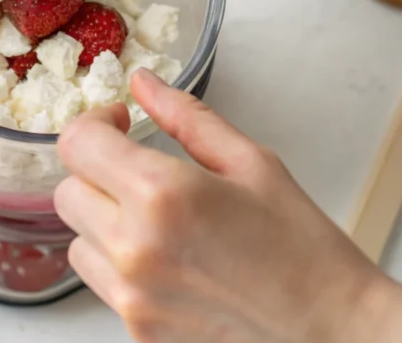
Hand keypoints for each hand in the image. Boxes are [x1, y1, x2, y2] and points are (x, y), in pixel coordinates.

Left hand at [56, 70, 381, 342]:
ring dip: (102, 220)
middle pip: (67, 191)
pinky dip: (120, 264)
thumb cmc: (303, 250)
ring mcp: (131, 295)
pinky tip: (168, 259)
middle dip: (96, 171)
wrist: (333, 332)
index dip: (94, 124)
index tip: (118, 123)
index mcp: (162, 194)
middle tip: (137, 169)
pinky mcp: (137, 330)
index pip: (78, 144)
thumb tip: (144, 84)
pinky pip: (101, 283)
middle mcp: (134, 247)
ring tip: (155, 220)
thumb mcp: (251, 163)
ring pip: (76, 240)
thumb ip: (186, 116)